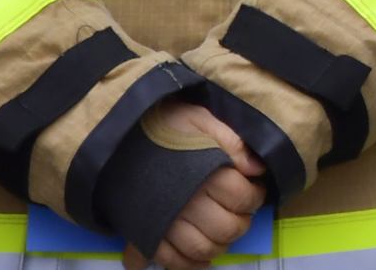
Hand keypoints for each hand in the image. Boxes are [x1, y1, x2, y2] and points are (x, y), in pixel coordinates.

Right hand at [125, 100, 265, 269]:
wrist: (118, 141)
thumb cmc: (164, 128)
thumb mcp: (201, 121)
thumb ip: (231, 142)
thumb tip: (257, 169)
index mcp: (203, 173)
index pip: (243, 197)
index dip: (255, 197)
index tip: (254, 191)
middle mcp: (186, 202)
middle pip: (226, 228)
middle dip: (240, 224)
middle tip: (239, 214)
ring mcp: (164, 221)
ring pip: (201, 248)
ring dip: (219, 246)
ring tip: (220, 233)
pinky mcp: (145, 233)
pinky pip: (169, 260)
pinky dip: (187, 265)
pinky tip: (200, 259)